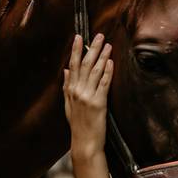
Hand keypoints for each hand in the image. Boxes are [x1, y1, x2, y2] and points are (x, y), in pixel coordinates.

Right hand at [63, 33, 112, 156]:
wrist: (84, 142)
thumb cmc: (78, 124)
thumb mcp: (68, 105)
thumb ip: (67, 86)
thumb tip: (66, 70)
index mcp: (70, 90)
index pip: (72, 65)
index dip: (75, 50)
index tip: (78, 37)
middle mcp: (77, 91)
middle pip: (84, 64)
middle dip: (92, 48)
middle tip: (99, 36)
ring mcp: (87, 96)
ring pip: (94, 71)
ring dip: (102, 56)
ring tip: (108, 45)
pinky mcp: (98, 103)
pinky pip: (104, 83)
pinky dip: (107, 71)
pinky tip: (111, 62)